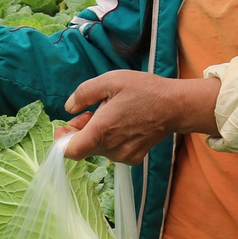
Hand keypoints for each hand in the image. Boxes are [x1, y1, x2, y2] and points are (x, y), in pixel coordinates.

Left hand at [60, 72, 218, 164]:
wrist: (176, 106)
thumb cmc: (144, 90)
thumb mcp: (110, 80)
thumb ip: (84, 93)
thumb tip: (69, 108)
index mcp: (102, 130)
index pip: (70, 152)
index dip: (61, 142)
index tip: (63, 128)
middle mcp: (111, 148)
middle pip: (83, 148)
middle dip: (80, 130)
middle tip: (92, 111)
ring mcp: (123, 155)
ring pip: (97, 149)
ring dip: (96, 133)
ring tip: (111, 113)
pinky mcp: (133, 158)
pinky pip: (112, 152)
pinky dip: (110, 139)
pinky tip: (122, 124)